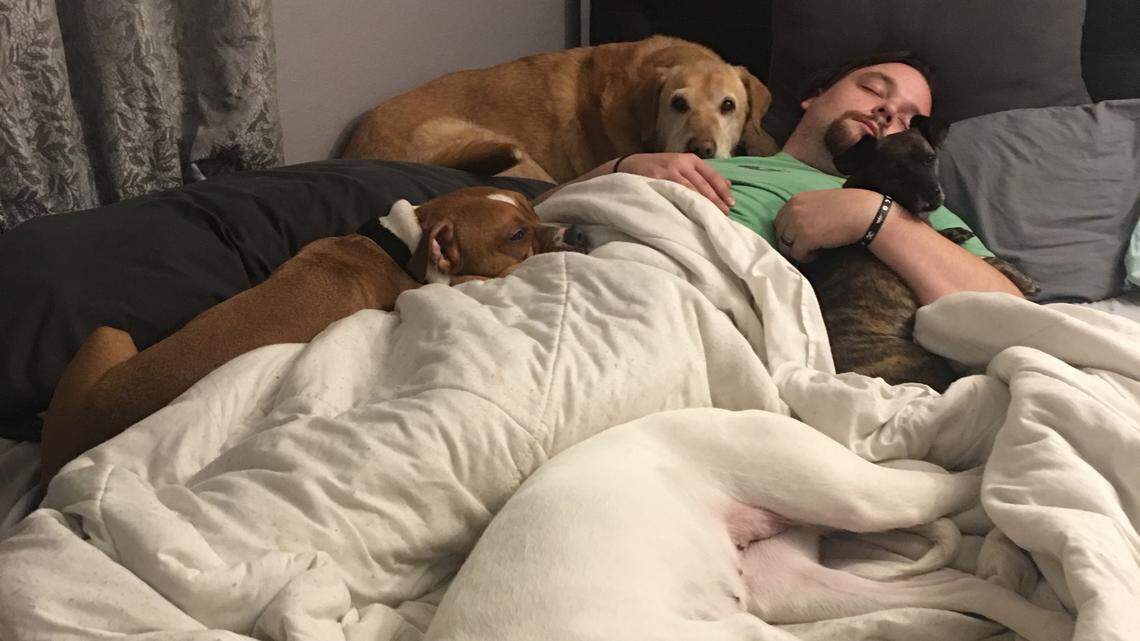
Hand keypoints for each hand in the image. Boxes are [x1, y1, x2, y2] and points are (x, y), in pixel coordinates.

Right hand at [616, 153, 733, 213]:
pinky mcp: (658, 178)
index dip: (722, 189)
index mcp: (690, 159)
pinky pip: (675, 192)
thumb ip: (700, 175)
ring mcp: (670, 170)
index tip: (731, 202)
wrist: (629, 164)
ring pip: (692, 189)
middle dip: (716, 199)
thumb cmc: (658, 168)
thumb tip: (727, 185)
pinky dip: (686, 202)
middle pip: (704, 183)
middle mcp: (682, 162)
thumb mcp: (680, 166)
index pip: (712, 175)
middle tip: (725, 213)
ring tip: (713, 215)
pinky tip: (693, 211)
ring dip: (704, 202)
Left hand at [773, 188, 883, 261]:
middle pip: (780, 234)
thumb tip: (792, 226)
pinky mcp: (805, 238)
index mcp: (795, 200)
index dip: (788, 232)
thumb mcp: (818, 201)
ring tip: (813, 250)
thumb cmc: (845, 207)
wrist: (862, 213)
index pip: (779, 221)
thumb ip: (803, 210)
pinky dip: (807, 257)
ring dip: (798, 251)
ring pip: (786, 246)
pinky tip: (818, 253)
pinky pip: (797, 255)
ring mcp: (797, 224)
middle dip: (791, 242)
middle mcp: (793, 210)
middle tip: (806, 246)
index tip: (800, 237)